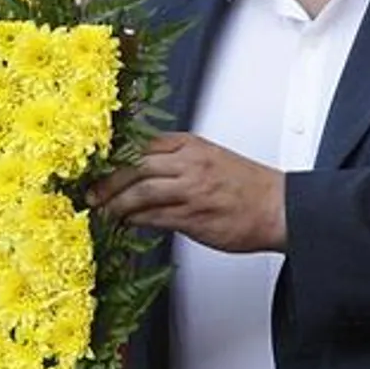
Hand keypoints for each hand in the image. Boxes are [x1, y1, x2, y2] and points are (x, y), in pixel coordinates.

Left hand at [90, 133, 287, 252]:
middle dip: (107, 181)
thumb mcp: (208, 158)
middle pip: (134, 166)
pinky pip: (153, 217)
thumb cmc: (246, 187)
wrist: (279, 208)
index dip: (113, 157)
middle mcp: (188, 164)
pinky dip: (133, 221)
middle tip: (90, 192)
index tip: (95, 167)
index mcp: (190, 145)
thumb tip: (138, 172)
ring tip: (102, 211)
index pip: (140, 145)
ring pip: (140, 192)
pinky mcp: (193, 217)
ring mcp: (190, 190)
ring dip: (115, 204)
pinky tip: (123, 223)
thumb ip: (174, 161)